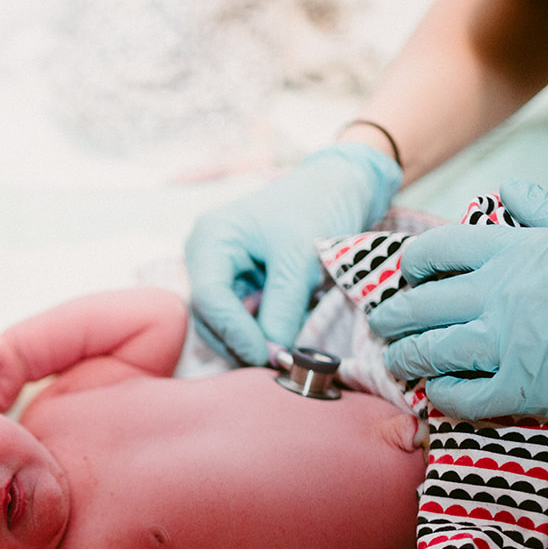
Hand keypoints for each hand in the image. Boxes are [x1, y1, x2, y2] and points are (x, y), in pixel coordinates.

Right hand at [185, 142, 401, 365]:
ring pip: (224, 323)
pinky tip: (285, 336)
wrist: (340, 185)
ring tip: (286, 352)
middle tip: (280, 363)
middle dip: (242, 342)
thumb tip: (276, 356)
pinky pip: (243, 317)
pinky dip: (262, 331)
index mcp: (210, 240)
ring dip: (253, 341)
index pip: (209, 299)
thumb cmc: (318, 205)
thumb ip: (283, 307)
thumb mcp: (300, 258)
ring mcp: (222, 272)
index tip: (267, 357)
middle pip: (210, 317)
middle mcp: (207, 258)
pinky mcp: (241, 283)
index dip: (234, 333)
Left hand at [367, 180, 547, 423]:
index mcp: (522, 249)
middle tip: (386, 323)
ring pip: (432, 352)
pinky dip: (444, 397)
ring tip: (399, 361)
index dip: (413, 263)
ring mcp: (512, 345)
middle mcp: (504, 294)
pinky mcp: (530, 392)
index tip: (409, 274)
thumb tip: (508, 191)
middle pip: (421, 304)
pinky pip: (465, 398)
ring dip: (406, 357)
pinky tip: (440, 394)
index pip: (439, 250)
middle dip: (394, 313)